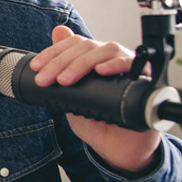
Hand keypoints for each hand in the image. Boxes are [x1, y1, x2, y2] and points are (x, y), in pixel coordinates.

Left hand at [27, 25, 161, 173]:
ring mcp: (129, 66)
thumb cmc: (95, 121)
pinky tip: (102, 70)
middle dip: (62, 61)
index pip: (74, 43)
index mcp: (93, 58)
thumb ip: (62, 69)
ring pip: (108, 50)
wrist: (115, 147)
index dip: (54, 52)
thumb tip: (57, 33)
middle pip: (88, 46)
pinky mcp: (145, 79)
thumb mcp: (70, 95)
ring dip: (83, 63)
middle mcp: (111, 58)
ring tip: (66, 79)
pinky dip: (116, 64)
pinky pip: (135, 64)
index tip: (37, 67)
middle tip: (47, 79)